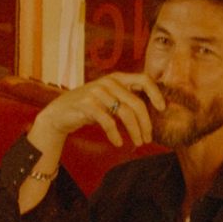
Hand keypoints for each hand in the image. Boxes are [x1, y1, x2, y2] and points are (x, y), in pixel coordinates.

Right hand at [30, 72, 164, 153]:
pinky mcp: (87, 104)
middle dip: (145, 123)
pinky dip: (115, 134)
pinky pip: (108, 121)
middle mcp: (109, 82)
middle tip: (148, 138)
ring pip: (125, 113)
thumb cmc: (88, 108)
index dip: (156, 93)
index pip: (144, 79)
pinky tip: (118, 143)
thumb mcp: (108, 99)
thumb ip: (125, 100)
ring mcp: (97, 92)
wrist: (60, 113)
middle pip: (136, 103)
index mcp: (117, 78)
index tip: (162, 108)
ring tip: (138, 143)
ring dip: (134, 131)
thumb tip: (150, 114)